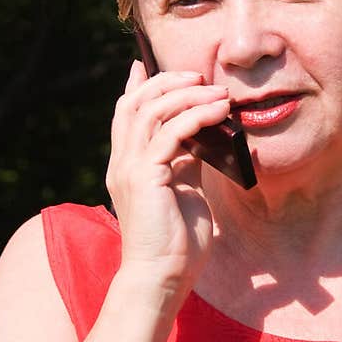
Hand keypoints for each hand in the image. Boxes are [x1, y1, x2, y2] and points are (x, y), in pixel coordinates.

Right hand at [105, 59, 230, 289]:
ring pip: (150, 112)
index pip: (125, 114)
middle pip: (134, 104)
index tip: (145, 64)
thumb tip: (202, 139)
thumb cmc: (178, 243)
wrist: (163, 278)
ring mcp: (129, 169)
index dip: (136, 86)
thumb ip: (187, 163)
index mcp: (128, 166)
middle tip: (198, 76)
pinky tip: (218, 112)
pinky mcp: (144, 177)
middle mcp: (122, 163)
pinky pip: (169, 134)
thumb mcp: (185, 192)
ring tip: (216, 91)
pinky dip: (195, 117)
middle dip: (166, 83)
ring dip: (185, 95)